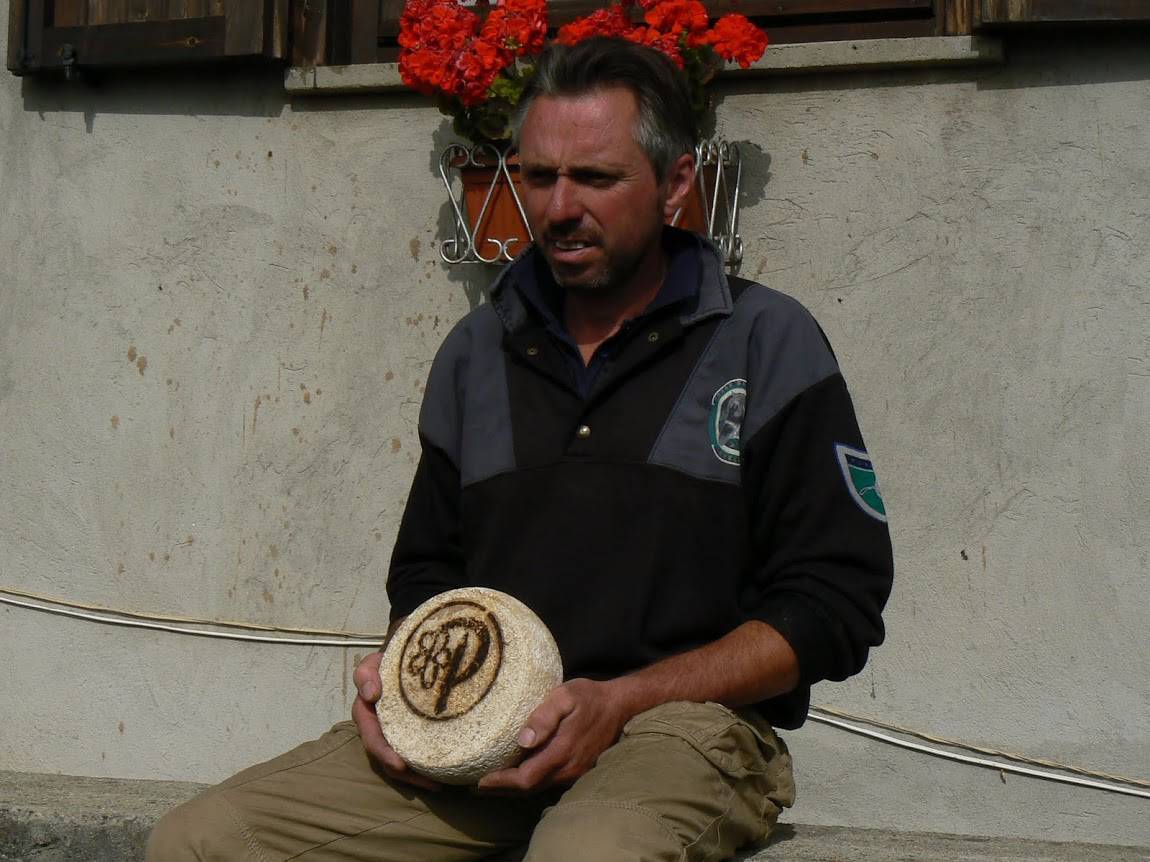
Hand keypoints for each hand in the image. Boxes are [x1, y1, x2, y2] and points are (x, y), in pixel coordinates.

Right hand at [352, 651, 441, 790]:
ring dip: (420, 778)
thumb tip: (371, 694)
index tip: (400, 765)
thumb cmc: (387, 664)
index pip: (373, 740)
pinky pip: (419, 756)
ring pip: (405, 765)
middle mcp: (380, 733)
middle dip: (409, 776)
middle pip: (390, 762)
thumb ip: (365, 675)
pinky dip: (429, 767)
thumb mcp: (372, 664)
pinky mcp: (414, 738)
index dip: (385, 755)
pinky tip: (446, 774)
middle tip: (432, 783)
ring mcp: (396, 738)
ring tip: (442, 784)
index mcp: (367, 718)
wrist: (404, 661)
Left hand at [477, 678, 629, 792]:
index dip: (501, 784)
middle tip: (476, 786)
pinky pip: (548, 782)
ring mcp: (574, 773)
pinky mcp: (578, 770)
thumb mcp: (564, 696)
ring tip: (491, 782)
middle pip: (528, 789)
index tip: (479, 782)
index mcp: (561, 752)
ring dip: (514, 787)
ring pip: (538, 788)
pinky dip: (529, 782)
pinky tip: (517, 774)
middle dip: (501, 789)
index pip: (525, 779)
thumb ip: (543, 717)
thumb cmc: (589, 697)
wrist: (620, 705)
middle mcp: (568, 769)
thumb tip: (522, 741)